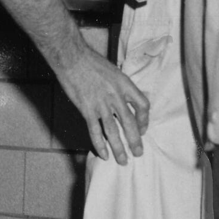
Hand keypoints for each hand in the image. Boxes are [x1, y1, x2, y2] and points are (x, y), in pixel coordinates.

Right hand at [55, 49, 151, 164]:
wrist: (73, 58)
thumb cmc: (91, 62)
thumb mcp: (113, 71)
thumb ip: (119, 87)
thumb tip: (123, 101)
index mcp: (125, 85)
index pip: (143, 105)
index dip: (145, 119)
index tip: (142, 128)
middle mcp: (116, 96)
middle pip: (130, 123)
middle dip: (135, 141)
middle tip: (138, 153)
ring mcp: (102, 104)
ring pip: (114, 131)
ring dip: (119, 148)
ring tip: (123, 161)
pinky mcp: (87, 110)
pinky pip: (95, 131)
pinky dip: (100, 145)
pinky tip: (104, 154)